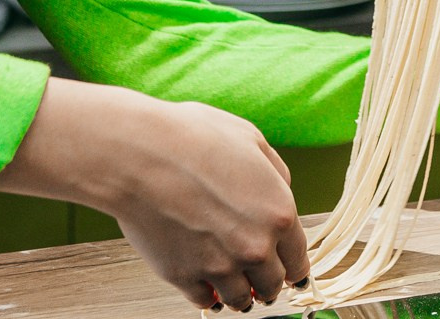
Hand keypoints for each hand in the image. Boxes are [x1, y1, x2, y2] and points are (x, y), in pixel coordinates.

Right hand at [0, 78, 308, 310]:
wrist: (141, 153)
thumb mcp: (252, 140)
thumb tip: (280, 193)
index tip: (291, 274)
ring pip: (241, 300)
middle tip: (261, 279)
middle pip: (272, 285)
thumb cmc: (194, 138)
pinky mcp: (183, 276)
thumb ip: (275, 174)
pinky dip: (209, 297)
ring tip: (236, 287)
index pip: (298, 259)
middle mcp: (255, 247)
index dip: (294, 268)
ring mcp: (218, 266)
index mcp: (279, 214)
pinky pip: (204, 301)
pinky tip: (208, 288)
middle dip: (268, 282)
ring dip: (242, 295)